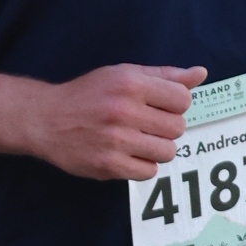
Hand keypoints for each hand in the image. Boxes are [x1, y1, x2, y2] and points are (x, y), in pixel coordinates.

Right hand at [35, 65, 204, 180]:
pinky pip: (149, 171)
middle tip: (146, 124)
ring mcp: (116, 140)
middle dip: (166, 127)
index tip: (159, 106)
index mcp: (130, 84)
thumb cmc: (88, 94)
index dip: (175, 104)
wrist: (46, 119)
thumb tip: (200, 74)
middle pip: (178, 128)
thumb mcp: (123, 74)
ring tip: (138, 140)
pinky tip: (128, 154)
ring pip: (167, 152)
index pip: (182, 99)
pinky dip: (143, 165)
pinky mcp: (108, 165)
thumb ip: (164, 75)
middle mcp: (123, 111)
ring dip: (157, 148)